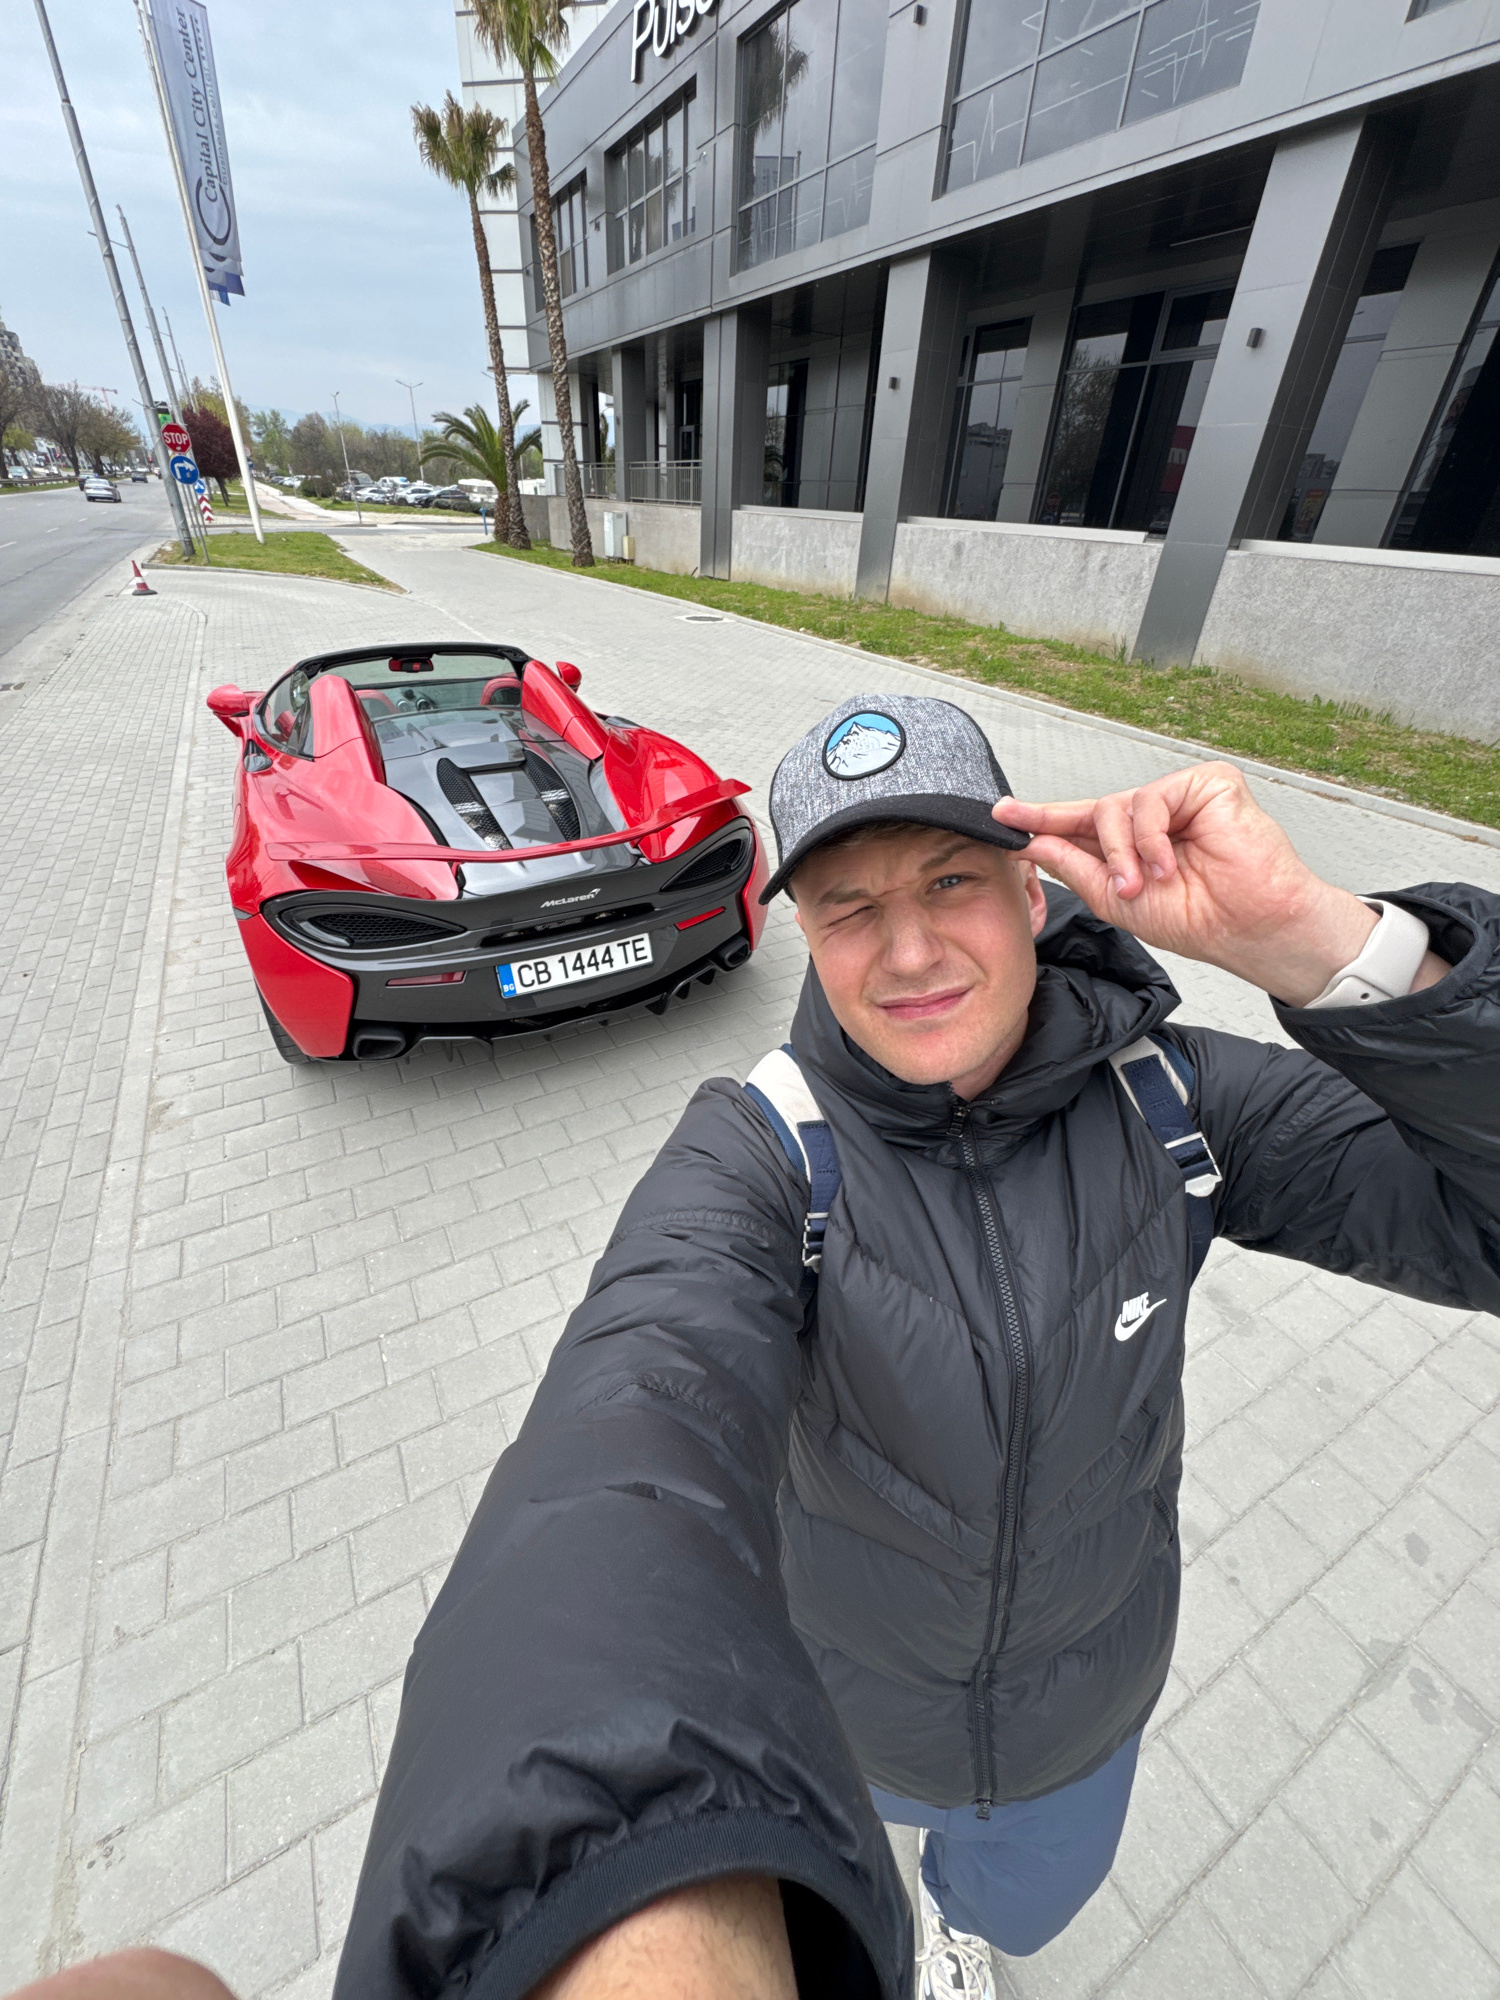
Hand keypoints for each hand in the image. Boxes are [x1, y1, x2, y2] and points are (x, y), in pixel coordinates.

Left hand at [993, 761, 1380, 1005]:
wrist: (1250, 928)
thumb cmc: (1199, 918)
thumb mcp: (1116, 899)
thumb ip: (1074, 865)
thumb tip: (1033, 842)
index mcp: (1133, 844)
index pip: (1079, 825)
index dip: (1041, 819)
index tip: (1001, 815)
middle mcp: (1154, 817)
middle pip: (1093, 811)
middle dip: (1081, 840)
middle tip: (1094, 873)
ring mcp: (1180, 798)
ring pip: (1117, 805)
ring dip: (1121, 851)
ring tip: (1142, 884)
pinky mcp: (1208, 784)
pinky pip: (1152, 797)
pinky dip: (1150, 837)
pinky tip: (1169, 865)